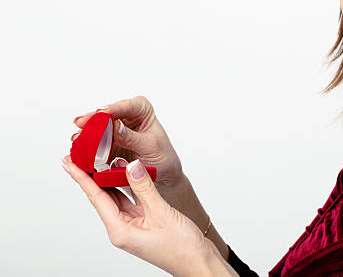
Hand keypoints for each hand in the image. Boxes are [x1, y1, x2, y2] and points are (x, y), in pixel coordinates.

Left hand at [62, 155, 217, 276]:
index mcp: (120, 230)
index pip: (96, 198)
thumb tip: (130, 166)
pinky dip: (129, 184)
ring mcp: (134, 224)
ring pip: (118, 196)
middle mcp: (123, 228)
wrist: (198, 262)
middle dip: (91, 176)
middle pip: (102, 196)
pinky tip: (126, 171)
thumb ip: (144, 187)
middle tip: (81, 155)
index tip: (69, 163)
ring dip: (110, 178)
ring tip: (99, 158)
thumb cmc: (181, 247)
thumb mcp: (160, 213)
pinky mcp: (146, 221)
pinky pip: (132, 199)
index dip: (82, 178)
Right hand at [71, 96, 183, 205]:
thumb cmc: (163, 157)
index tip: (102, 112)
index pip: (127, 106)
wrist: (163, 177)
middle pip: (107, 115)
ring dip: (86, 135)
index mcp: (142, 111)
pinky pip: (94, 146)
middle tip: (80, 123)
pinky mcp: (107, 146)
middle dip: (93, 120)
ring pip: (97, 130)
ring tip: (76, 141)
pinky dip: (87, 150)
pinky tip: (79, 153)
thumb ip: (133, 137)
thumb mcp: (150, 146)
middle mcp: (126, 118)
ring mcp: (115, 131)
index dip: (113, 108)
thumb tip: (116, 127)